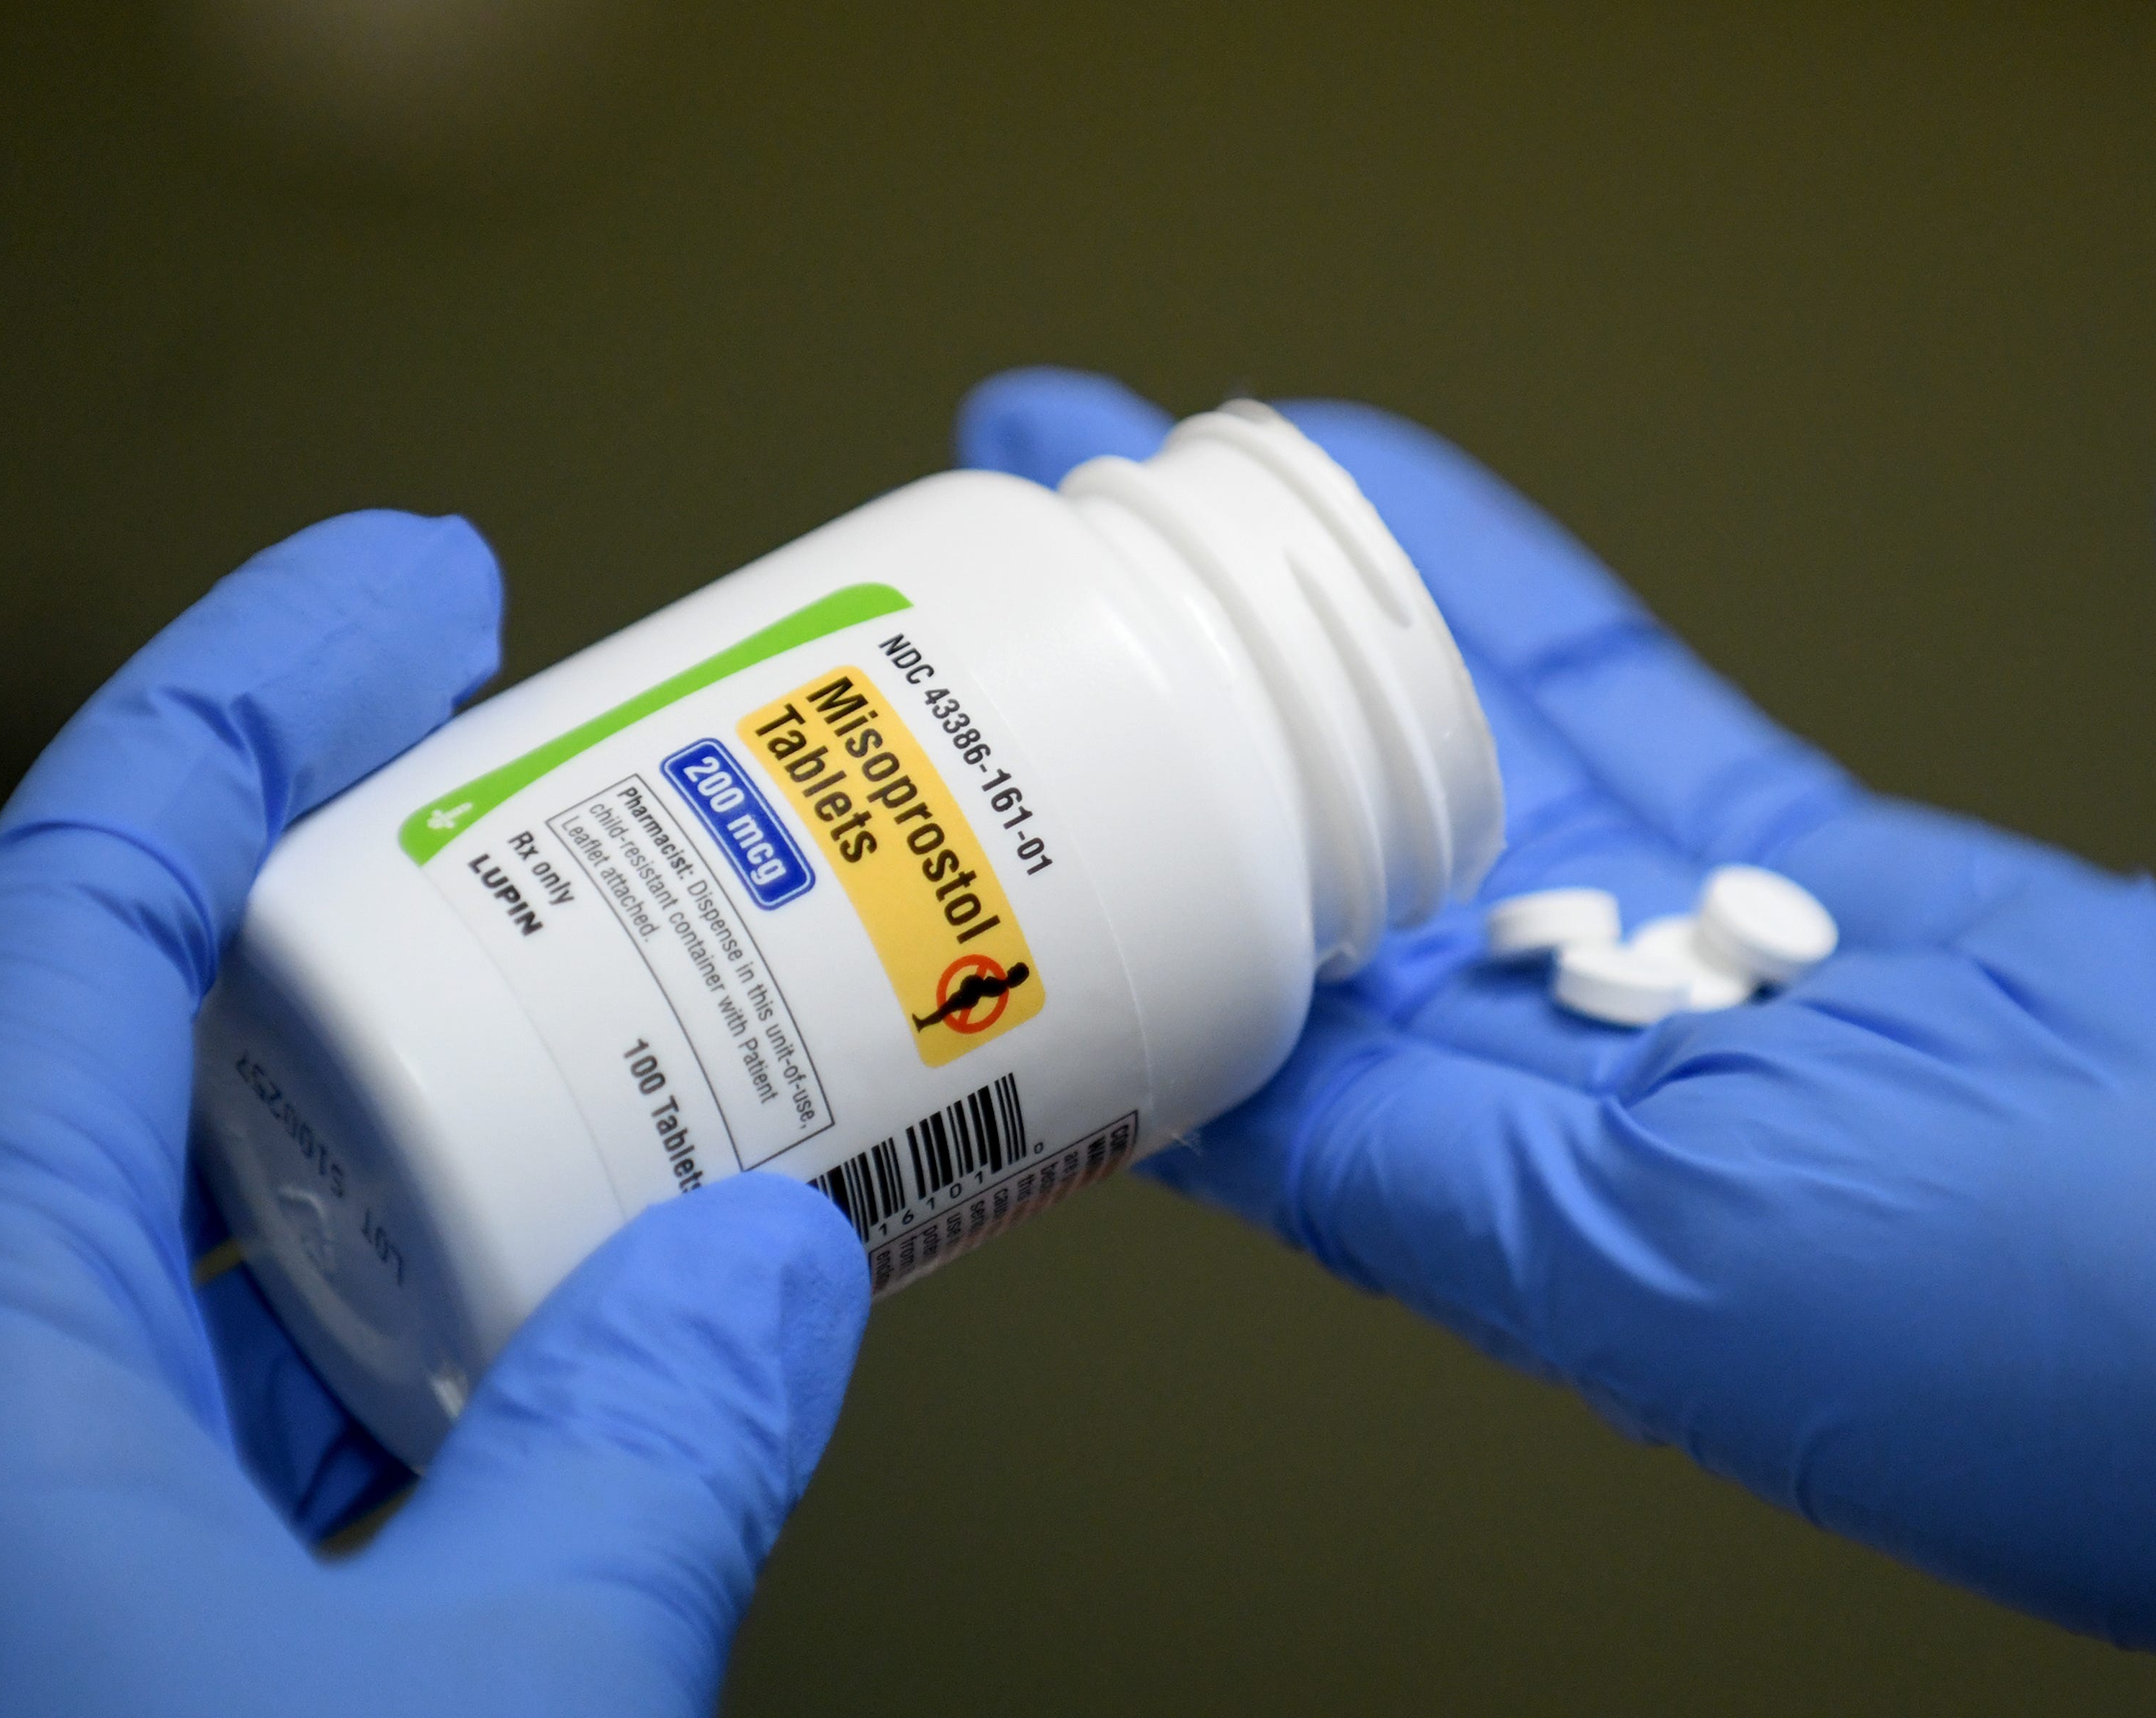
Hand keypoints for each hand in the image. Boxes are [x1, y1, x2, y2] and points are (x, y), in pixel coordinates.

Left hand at [0, 514, 866, 1713]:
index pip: (86, 891)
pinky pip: (260, 1400)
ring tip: (614, 1047)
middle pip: (165, 1035)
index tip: (422, 588)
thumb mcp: (470, 1715)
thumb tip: (777, 1265)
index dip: (260, 692)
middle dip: (384, 898)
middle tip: (575, 811)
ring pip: (225, 1228)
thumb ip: (636, 1468)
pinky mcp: (102, 1621)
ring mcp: (35, 1515)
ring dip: (427, 1128)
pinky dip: (417, 1333)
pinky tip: (553, 1326)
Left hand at [960, 369, 2155, 1644]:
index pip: (1210, 972)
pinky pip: (1599, 692)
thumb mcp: (1616, 1266)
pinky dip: (1484, 583)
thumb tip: (1166, 1099)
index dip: (1080, 839)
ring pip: (1427, 726)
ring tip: (1146, 478)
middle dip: (1151, 678)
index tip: (968, 722)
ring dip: (1283, 600)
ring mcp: (1644, 930)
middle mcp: (1524, 1045)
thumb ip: (1389, 1172)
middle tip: (1025, 541)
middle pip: (1296, 819)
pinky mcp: (1776, 852)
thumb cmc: (1996, 1338)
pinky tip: (1363, 490)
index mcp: (1453, 1159)